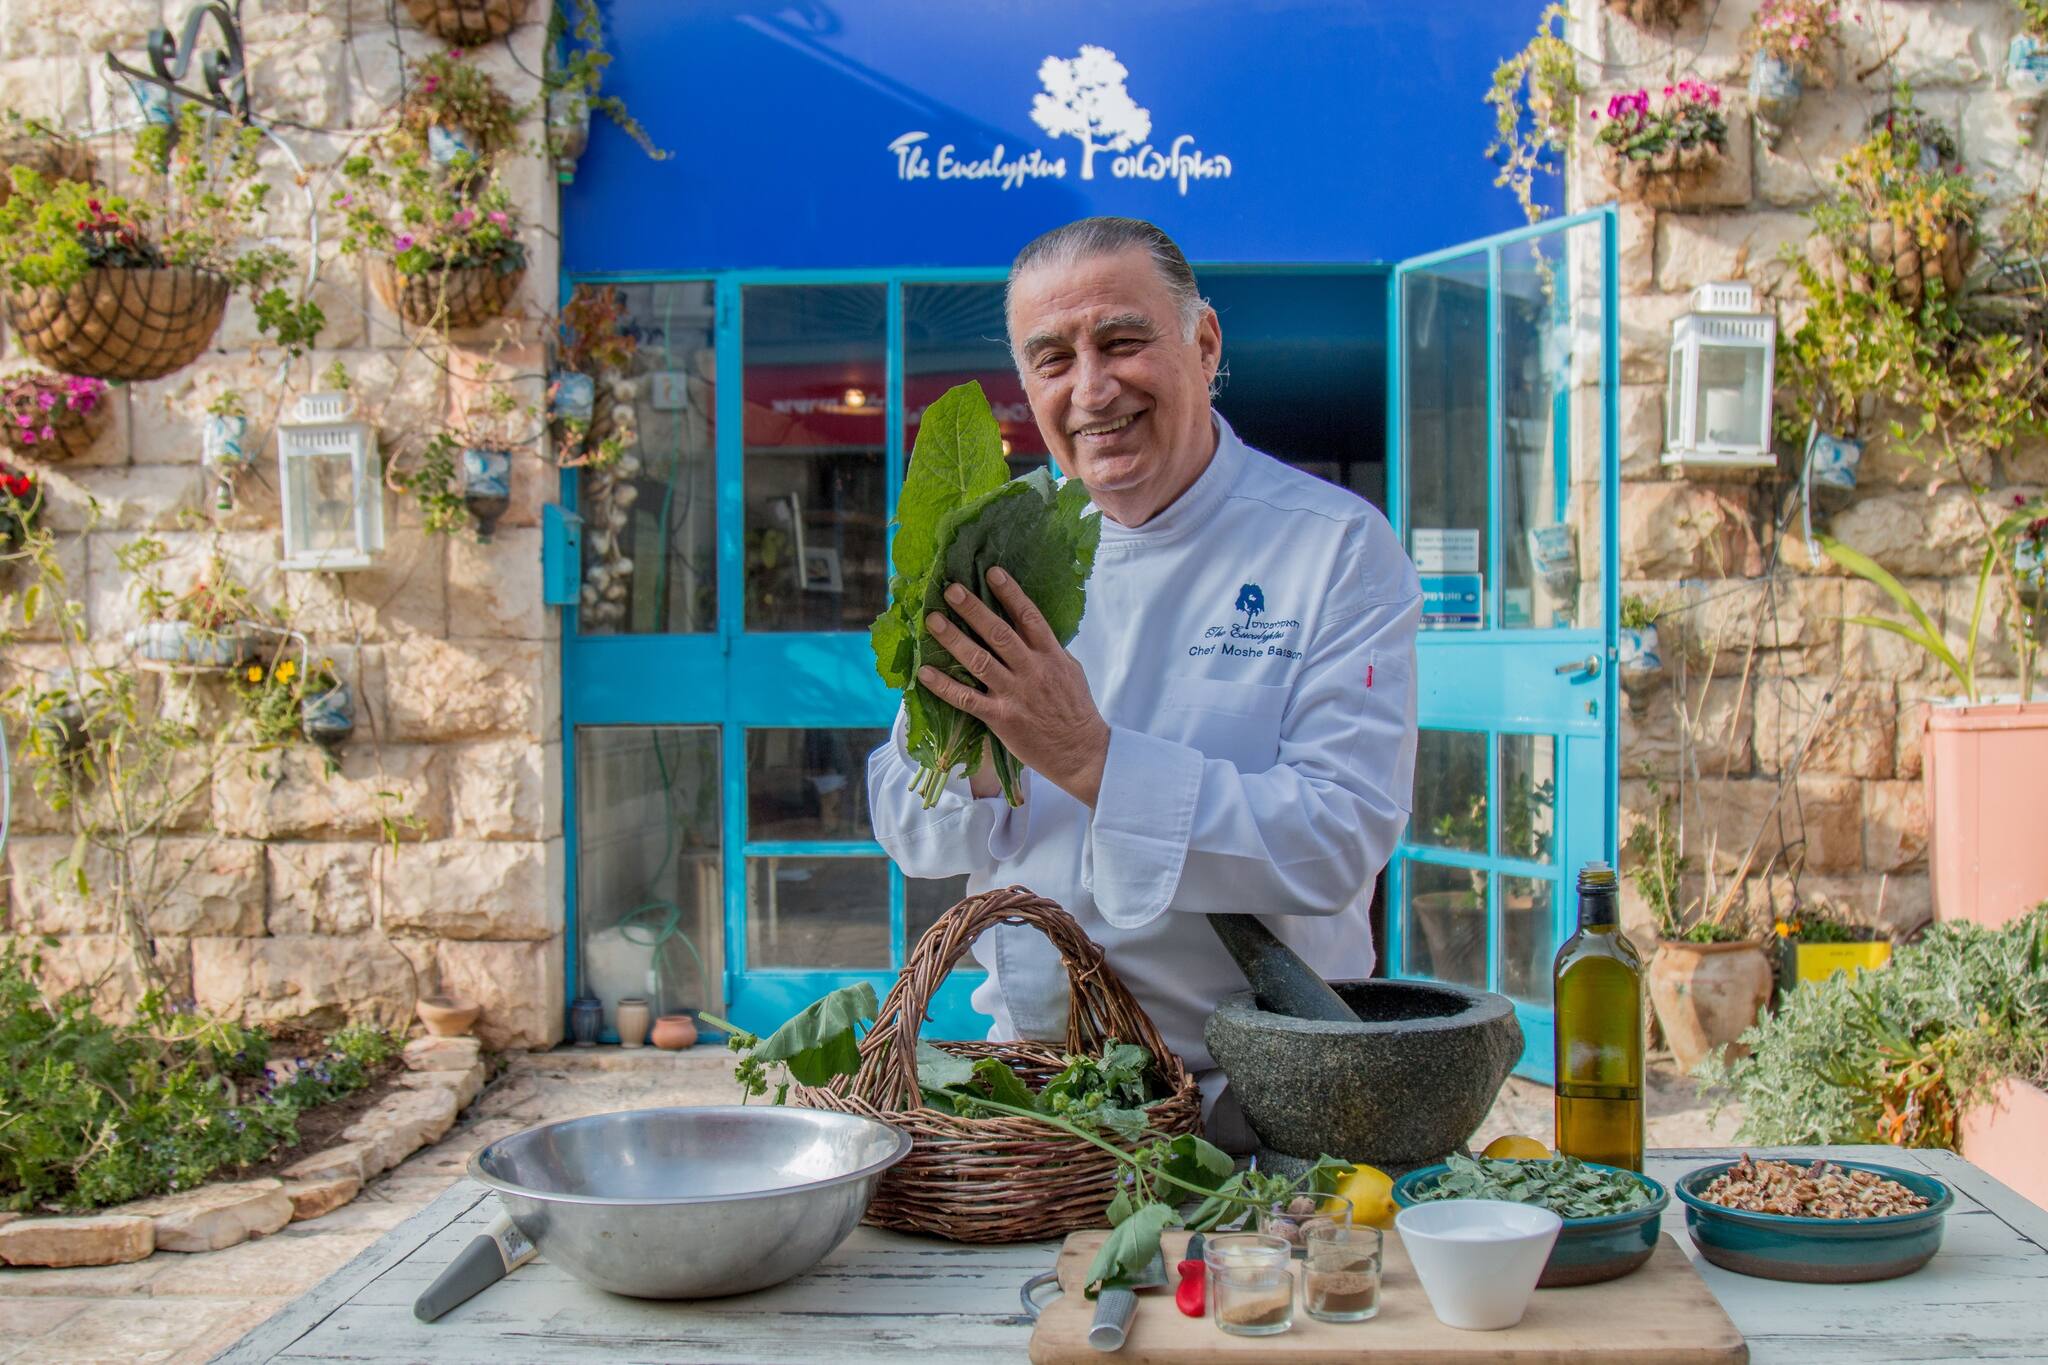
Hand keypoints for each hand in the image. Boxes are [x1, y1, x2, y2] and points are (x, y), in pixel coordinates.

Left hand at [918, 567, 1109, 807]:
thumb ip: (1048, 648)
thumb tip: (1028, 624)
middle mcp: (1032, 670)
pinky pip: (967, 699)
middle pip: (999, 634)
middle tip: (951, 590)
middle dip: (974, 609)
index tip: (992, 572)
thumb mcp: (1070, 670)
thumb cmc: (1074, 709)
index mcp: (1051, 655)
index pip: (1029, 617)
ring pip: (979, 661)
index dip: (1011, 593)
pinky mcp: (1001, 718)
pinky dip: (944, 686)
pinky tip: (925, 673)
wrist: (1081, 752)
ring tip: (933, 620)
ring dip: (953, 639)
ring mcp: (1015, 694)